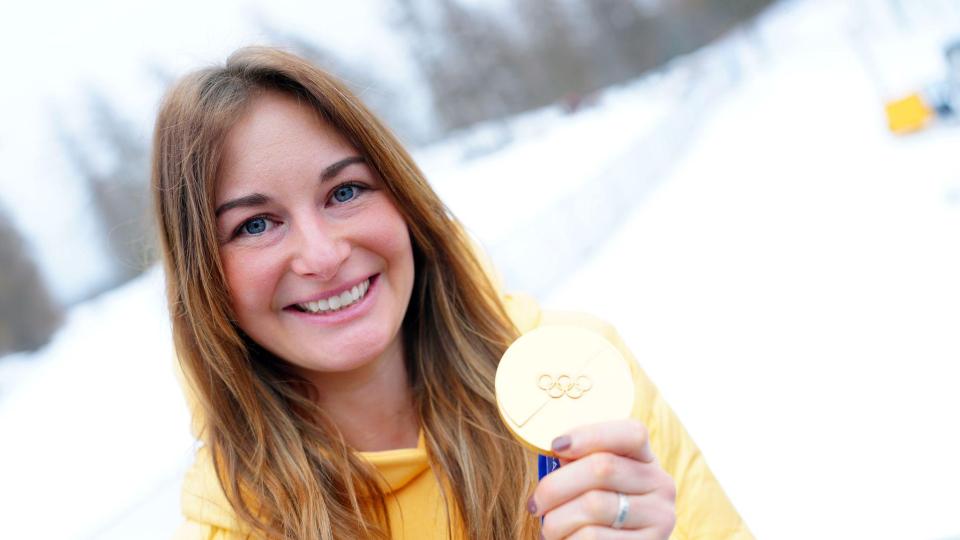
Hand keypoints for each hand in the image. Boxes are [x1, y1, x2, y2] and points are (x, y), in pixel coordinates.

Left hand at [528, 420, 675, 538]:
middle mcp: (660, 484)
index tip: (555, 445)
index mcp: (646, 459)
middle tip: (535, 503)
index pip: (631, 433)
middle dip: (556, 486)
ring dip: (557, 519)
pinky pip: (594, 537)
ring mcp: (660, 517)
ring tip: (549, 528)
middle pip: (602, 468)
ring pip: (594, 506)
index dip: (590, 435)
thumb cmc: (596, 514)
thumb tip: (560, 450)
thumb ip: (581, 462)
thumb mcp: (594, 483)